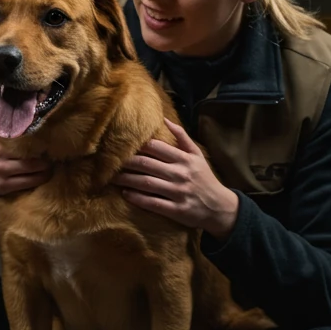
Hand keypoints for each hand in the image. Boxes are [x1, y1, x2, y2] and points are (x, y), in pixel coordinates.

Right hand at [0, 132, 51, 201]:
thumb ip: (10, 126)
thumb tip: (33, 115)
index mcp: (0, 139)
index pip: (25, 136)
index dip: (41, 138)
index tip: (51, 138)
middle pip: (31, 154)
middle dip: (46, 156)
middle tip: (54, 154)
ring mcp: (2, 171)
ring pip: (33, 170)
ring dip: (46, 168)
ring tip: (51, 164)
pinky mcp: (5, 186)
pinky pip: (29, 183)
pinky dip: (40, 178)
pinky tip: (45, 175)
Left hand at [113, 118, 238, 238]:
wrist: (220, 207)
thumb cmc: (205, 179)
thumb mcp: (198, 156)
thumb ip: (182, 138)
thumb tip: (165, 120)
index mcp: (185, 159)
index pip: (157, 147)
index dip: (138, 146)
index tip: (123, 146)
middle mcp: (180, 174)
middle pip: (147, 164)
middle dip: (127, 163)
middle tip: (110, 162)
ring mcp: (178, 192)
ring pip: (147, 183)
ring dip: (127, 180)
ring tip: (112, 178)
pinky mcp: (176, 209)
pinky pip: (152, 202)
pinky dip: (138, 198)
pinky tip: (126, 194)